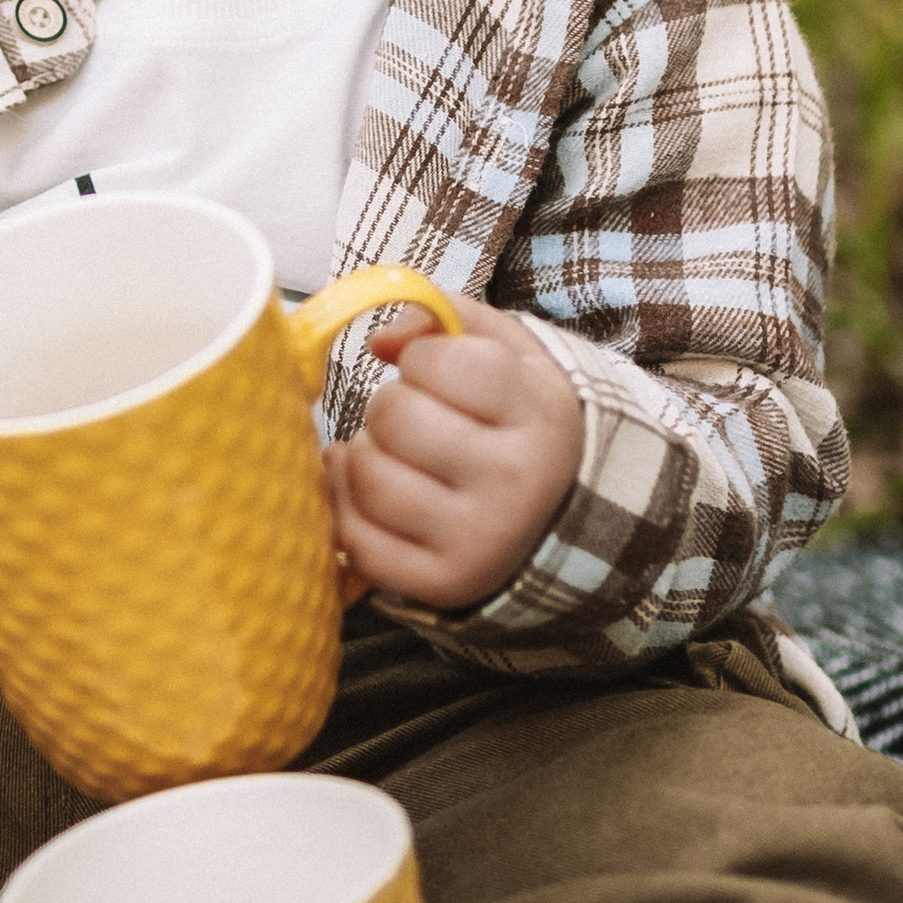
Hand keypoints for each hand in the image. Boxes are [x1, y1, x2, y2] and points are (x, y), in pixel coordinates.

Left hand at [323, 299, 582, 614]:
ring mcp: (479, 539)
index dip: (421, 358)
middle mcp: (516, 481)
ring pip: (368, 475)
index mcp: (540, 413)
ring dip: (366, 456)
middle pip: (393, 416)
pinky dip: (347, 507)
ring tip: (398, 456)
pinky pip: (355, 538)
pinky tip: (369, 491)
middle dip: (390, 407)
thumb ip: (442, 318)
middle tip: (416, 420)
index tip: (438, 374)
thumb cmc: (513, 418)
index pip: (436, 360)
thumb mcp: (505, 352)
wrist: (555, 513)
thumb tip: (379, 342)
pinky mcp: (441, 583)